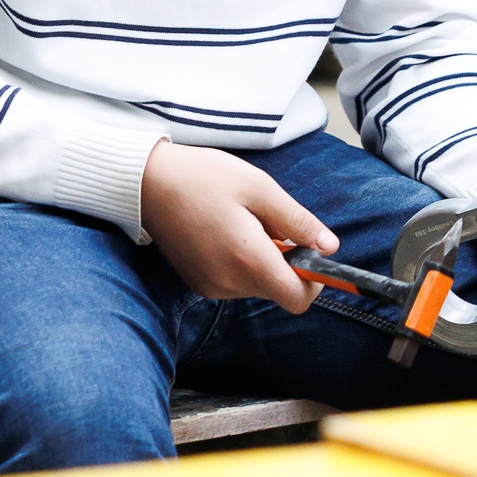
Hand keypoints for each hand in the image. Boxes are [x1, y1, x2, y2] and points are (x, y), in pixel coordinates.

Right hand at [140, 141, 334, 312]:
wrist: (146, 182)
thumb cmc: (204, 178)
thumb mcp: (260, 188)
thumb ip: (297, 221)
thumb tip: (329, 246)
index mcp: (248, 260)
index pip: (297, 298)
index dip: (314, 281)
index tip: (312, 252)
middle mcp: (228, 283)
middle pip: (278, 289)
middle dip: (286, 260)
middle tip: (269, 221)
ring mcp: (210, 286)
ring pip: (257, 284)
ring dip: (263, 258)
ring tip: (242, 220)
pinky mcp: (198, 282)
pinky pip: (235, 280)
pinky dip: (242, 260)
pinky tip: (226, 229)